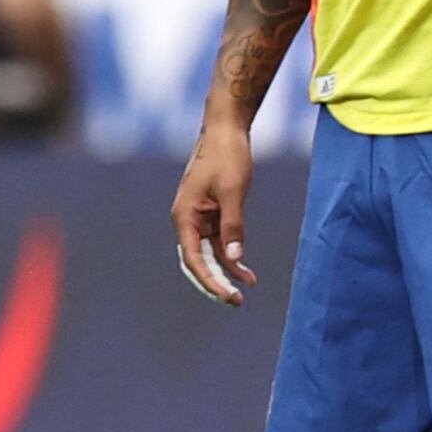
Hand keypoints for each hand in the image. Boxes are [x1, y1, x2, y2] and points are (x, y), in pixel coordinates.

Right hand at [171, 121, 257, 306]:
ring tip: (247, 287)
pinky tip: (247, 269)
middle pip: (198, 261)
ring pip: (210, 253)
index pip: (194, 259)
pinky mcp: (211, 212)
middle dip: (216, 282)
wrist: (226, 129)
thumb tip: (235, 257)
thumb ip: (233, 226)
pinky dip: (232, 254)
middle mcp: (187, 219)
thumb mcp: (232, 191)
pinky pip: (219, 241)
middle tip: (236, 302)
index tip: (228, 295)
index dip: (210, 280)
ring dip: (227, 270)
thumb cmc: (227, 155)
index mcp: (184, 215)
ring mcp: (198, 217)